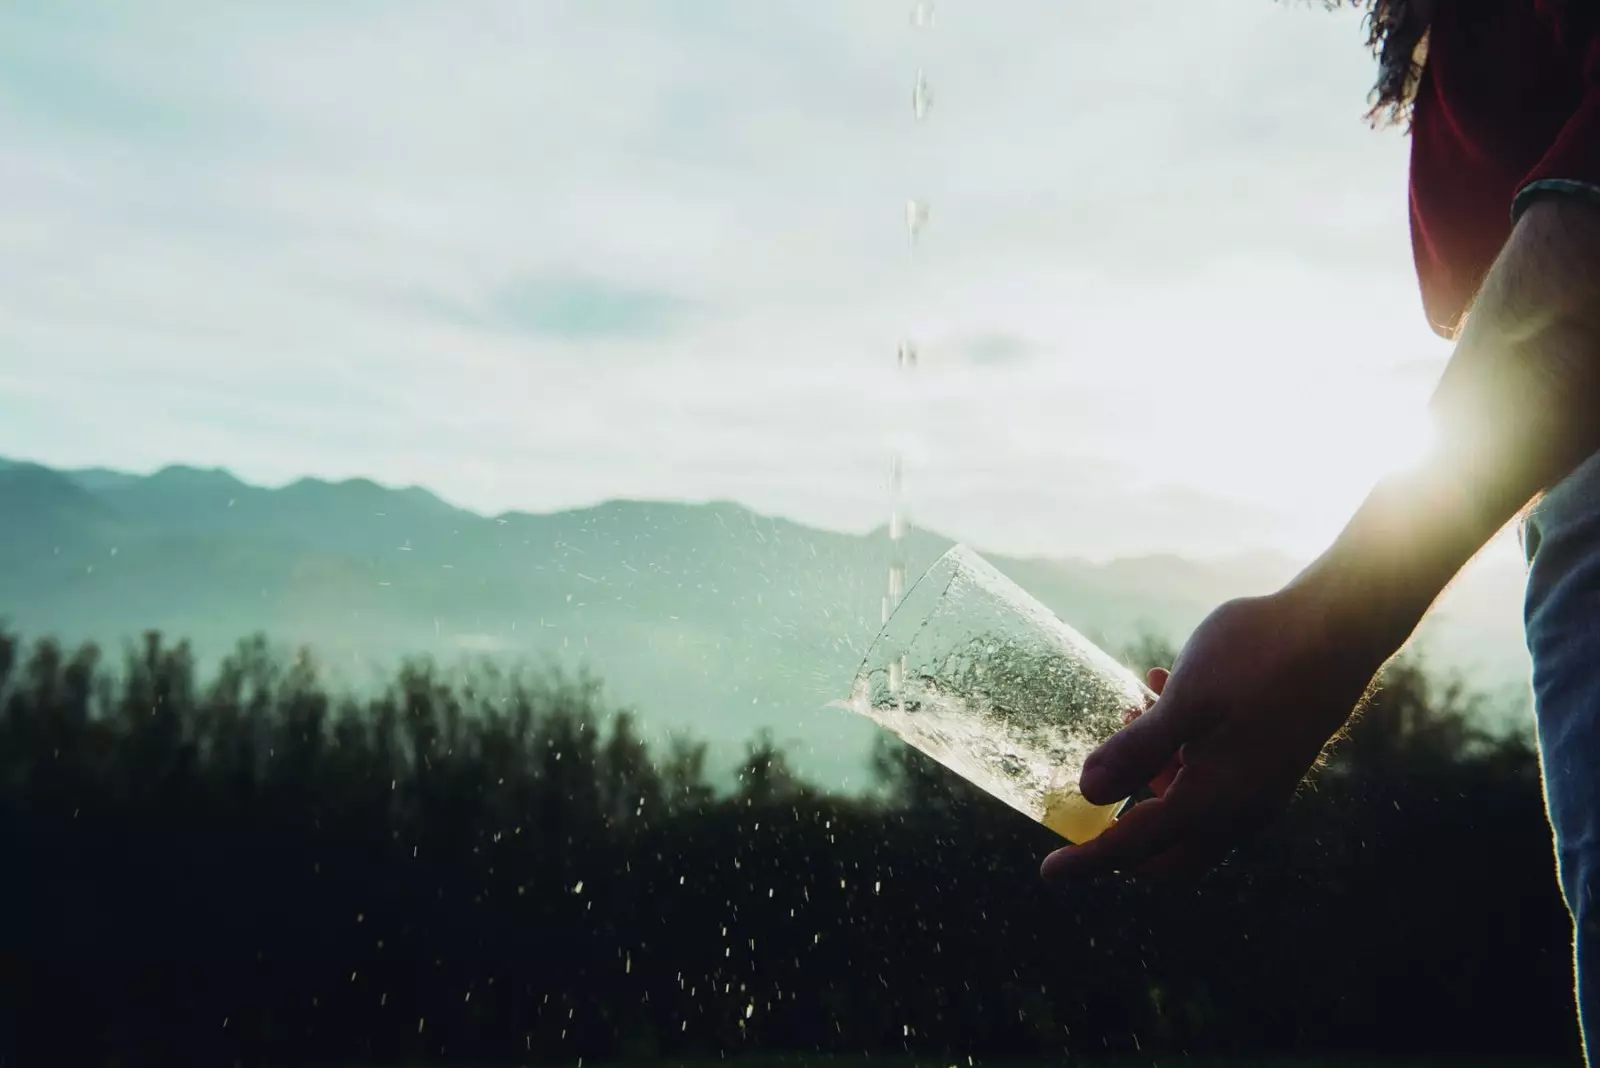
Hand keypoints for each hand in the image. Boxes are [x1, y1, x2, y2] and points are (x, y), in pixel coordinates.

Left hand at [1040, 588, 1389, 882]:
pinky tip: (1162, 690)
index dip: (1089, 862)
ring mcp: (1259, 787)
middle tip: (1088, 795)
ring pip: (1187, 805)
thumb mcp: (1188, 700)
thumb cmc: (1262, 657)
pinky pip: (1209, 774)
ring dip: (1149, 772)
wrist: (1341, 626)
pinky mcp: (1266, 759)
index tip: (1050, 873)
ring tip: (1131, 707)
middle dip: (1122, 829)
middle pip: (1167, 851)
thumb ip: (1137, 748)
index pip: (1137, 849)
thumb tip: (1087, 793)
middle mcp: (1242, 809)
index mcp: (1217, 803)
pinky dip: (1178, 748)